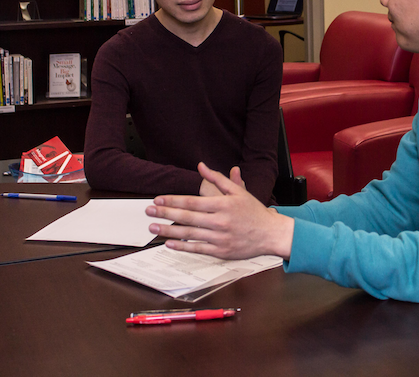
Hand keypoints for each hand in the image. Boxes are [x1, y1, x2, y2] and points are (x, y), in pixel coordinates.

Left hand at [147, 162, 293, 259]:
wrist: (270, 233)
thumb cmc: (253, 212)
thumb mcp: (238, 191)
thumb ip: (218, 178)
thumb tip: (202, 166)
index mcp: (223, 205)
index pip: (192, 202)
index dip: (173, 201)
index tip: (158, 200)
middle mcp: (220, 221)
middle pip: (187, 217)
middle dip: (165, 214)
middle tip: (148, 211)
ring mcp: (220, 238)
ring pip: (189, 234)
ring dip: (168, 231)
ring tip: (153, 227)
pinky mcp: (221, 251)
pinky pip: (198, 249)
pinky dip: (182, 246)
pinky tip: (170, 243)